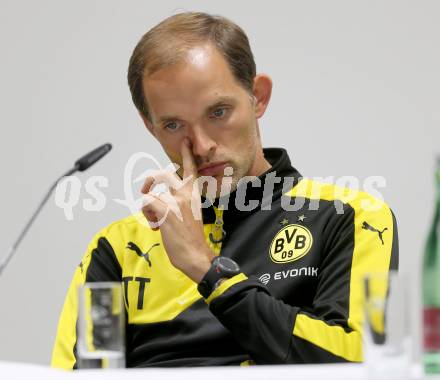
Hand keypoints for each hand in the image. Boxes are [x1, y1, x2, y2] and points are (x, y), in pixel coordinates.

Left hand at [140, 138, 214, 282]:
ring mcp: (176, 201)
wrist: (196, 255)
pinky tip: (155, 226)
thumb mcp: (190, 215)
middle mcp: (185, 194)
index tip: (186, 141)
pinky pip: (147, 203)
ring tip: (156, 221)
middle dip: (150, 180)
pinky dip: (147, 215)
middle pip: (164, 174)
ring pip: (151, 194)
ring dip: (149, 209)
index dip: (187, 154)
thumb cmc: (191, 238)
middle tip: (145, 190)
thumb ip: (179, 203)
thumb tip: (160, 200)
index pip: (191, 170)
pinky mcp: (167, 210)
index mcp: (193, 194)